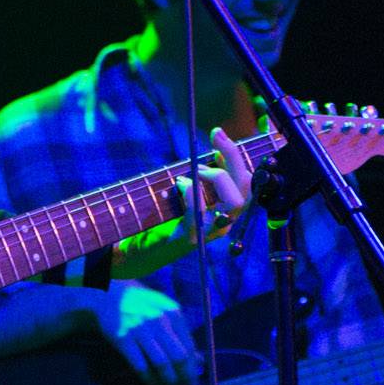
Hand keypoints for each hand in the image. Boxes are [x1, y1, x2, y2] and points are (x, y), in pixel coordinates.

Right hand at [93, 281, 201, 384]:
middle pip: (178, 356)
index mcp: (173, 314)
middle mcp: (159, 321)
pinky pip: (140, 365)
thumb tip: (199, 361)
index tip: (193, 381)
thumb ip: (182, 335)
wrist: (112, 293)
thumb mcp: (166, 314)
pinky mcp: (123, 339)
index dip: (193, 368)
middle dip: (183, 377)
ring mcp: (140, 329)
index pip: (189, 347)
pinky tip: (153, 384)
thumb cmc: (144, 305)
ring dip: (168, 380)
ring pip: (161, 363)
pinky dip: (149, 379)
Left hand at [112, 127, 254, 277]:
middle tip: (213, 139)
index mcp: (224, 211)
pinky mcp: (190, 238)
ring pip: (234, 202)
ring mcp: (209, 233)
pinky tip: (179, 184)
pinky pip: (201, 210)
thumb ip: (204, 176)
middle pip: (246, 189)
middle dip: (232, 157)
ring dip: (216, 177)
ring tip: (194, 171)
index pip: (248, 182)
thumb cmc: (159, 218)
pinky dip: (191, 191)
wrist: (136, 250)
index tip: (218, 134)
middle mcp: (223, 223)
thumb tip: (218, 150)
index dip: (237, 155)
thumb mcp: (186, 191)